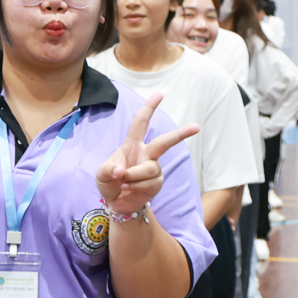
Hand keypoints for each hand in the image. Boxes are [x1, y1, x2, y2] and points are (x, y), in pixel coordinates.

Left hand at [96, 91, 198, 213]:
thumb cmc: (109, 183)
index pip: (141, 123)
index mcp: (132, 145)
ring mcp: (153, 169)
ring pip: (149, 169)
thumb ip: (107, 170)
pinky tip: (128, 190)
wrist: (116, 203)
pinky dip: (134, 187)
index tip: (160, 94)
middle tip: (196, 127)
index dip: (149, 108)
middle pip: (164, 142)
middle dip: (180, 134)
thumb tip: (121, 171)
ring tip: (122, 183)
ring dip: (132, 177)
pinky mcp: (157, 183)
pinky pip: (148, 183)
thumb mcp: (101, 174)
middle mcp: (146, 154)